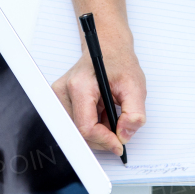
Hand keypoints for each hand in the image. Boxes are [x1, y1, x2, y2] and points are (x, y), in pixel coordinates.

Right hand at [52, 38, 145, 155]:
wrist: (108, 49)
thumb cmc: (118, 62)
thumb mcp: (135, 86)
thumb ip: (134, 113)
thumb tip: (124, 135)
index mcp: (80, 86)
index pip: (86, 127)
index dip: (104, 140)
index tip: (119, 144)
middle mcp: (64, 92)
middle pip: (79, 133)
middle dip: (102, 139)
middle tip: (119, 133)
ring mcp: (60, 97)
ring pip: (77, 132)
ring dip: (97, 133)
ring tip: (111, 119)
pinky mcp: (62, 101)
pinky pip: (76, 125)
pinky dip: (93, 127)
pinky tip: (102, 116)